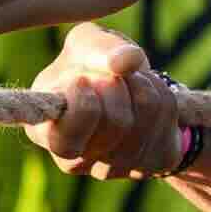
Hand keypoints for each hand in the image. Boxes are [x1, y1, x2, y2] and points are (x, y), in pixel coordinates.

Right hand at [31, 20, 199, 180]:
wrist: (126, 86)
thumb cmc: (91, 65)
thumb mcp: (85, 44)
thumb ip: (98, 47)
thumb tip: (125, 61)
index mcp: (44, 131)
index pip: (63, 140)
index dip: (82, 109)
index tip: (81, 79)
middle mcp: (74, 159)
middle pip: (115, 123)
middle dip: (117, 84)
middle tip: (108, 76)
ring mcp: (114, 168)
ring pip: (145, 119)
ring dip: (141, 85)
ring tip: (128, 81)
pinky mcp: (149, 164)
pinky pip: (166, 120)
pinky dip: (162, 93)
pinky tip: (146, 95)